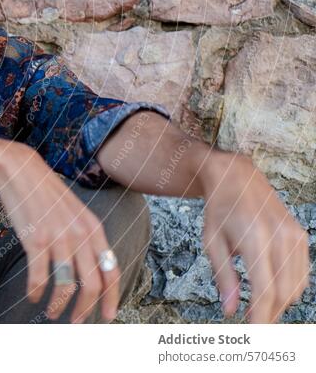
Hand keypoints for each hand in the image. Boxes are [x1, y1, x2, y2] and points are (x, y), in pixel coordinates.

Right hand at [0, 143, 119, 322]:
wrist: (20, 169)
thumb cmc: (45, 193)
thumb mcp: (74, 212)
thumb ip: (84, 236)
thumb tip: (91, 267)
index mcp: (93, 228)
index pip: (111, 271)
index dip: (112, 299)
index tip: (107, 317)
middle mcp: (80, 234)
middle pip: (91, 285)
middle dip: (85, 311)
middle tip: (75, 323)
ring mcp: (58, 237)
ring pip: (65, 286)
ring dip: (58, 306)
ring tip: (51, 313)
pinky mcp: (35, 239)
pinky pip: (39, 276)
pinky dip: (36, 292)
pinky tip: (32, 296)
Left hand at [199, 151, 310, 322]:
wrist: (237, 178)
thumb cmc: (219, 210)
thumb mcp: (211, 242)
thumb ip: (224, 277)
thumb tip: (231, 310)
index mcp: (255, 238)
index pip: (265, 289)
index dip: (261, 317)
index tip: (254, 335)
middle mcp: (281, 237)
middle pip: (283, 292)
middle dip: (269, 314)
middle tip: (253, 326)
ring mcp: (295, 236)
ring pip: (295, 286)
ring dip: (279, 304)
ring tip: (258, 310)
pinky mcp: (301, 236)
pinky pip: (301, 273)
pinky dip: (289, 288)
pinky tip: (271, 292)